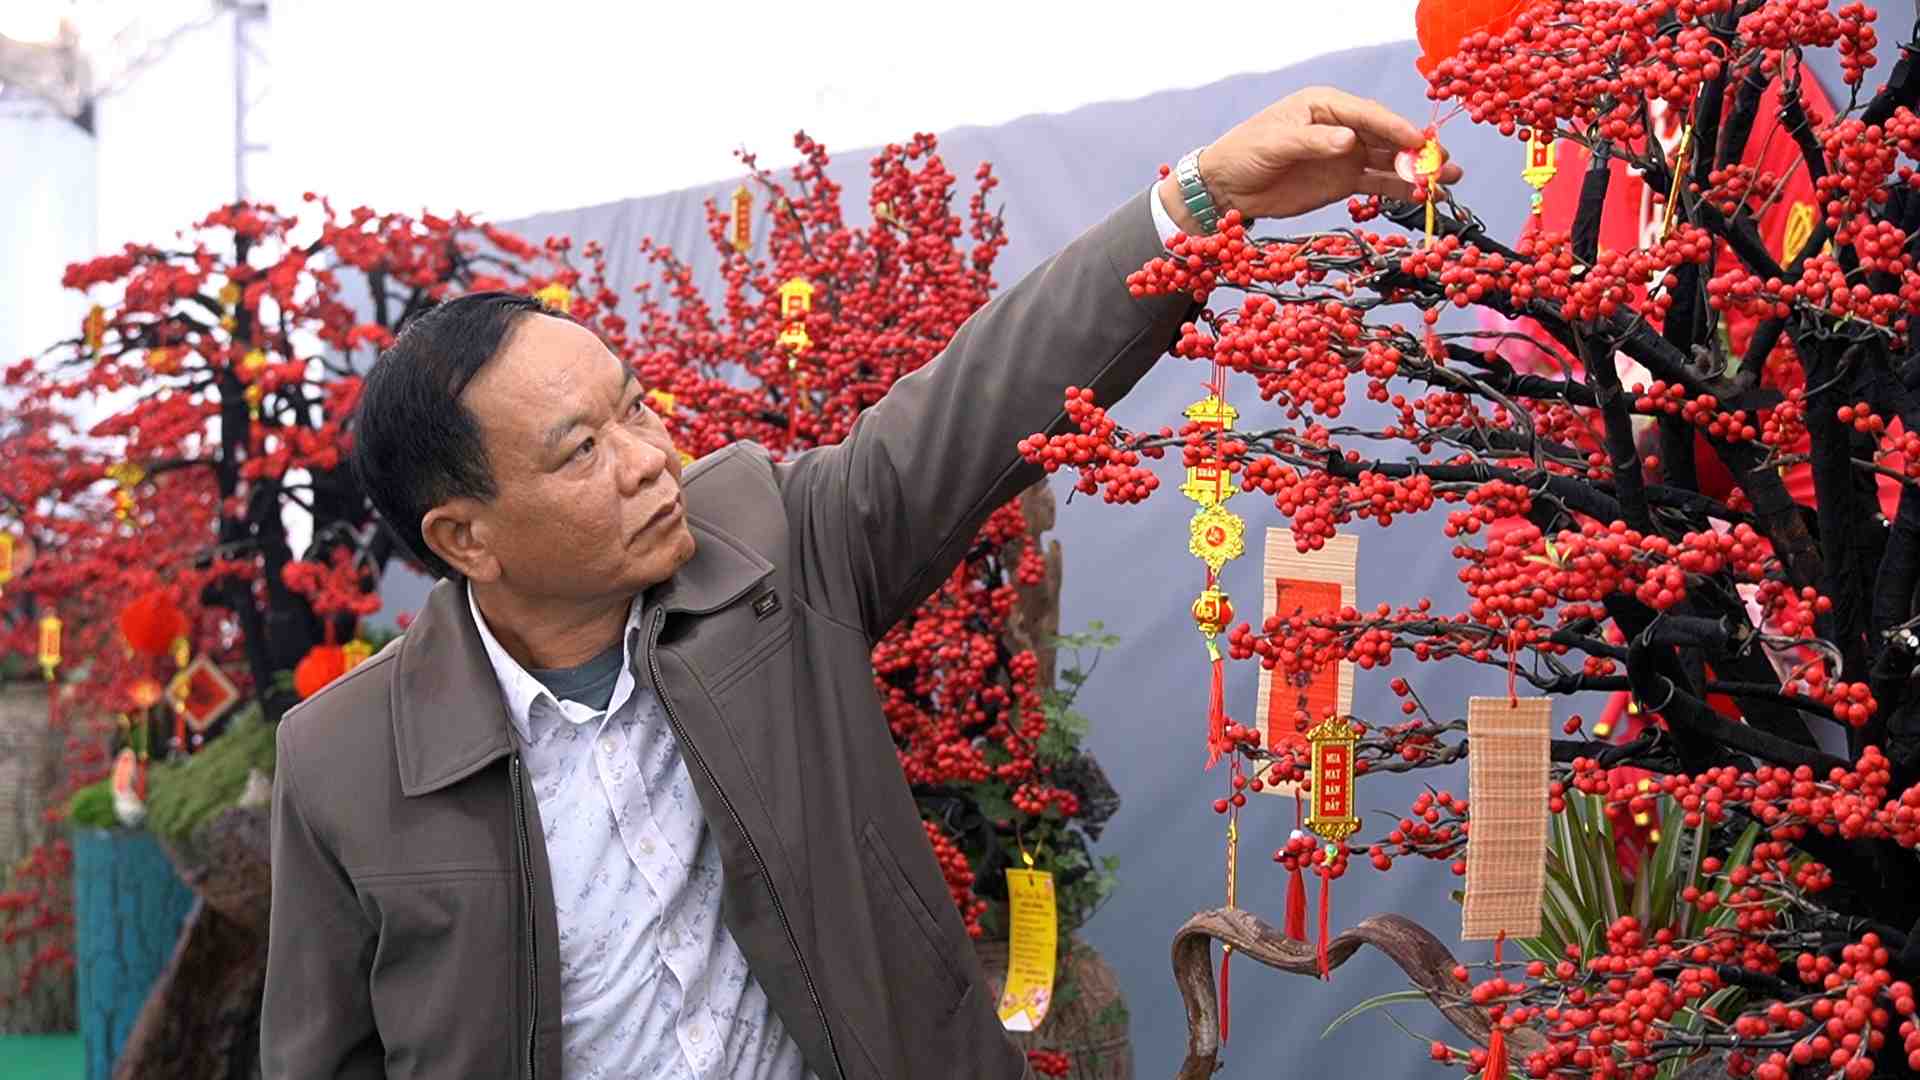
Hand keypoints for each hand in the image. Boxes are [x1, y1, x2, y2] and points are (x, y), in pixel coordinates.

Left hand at [1156, 86, 1464, 230]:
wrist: (1227, 186)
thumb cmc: (1245, 152)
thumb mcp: (1275, 143)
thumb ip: (1314, 143)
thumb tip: (1350, 140)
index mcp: (1325, 105)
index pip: (1368, 115)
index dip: (1396, 128)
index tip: (1420, 143)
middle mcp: (1343, 126)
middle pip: (1387, 136)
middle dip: (1418, 150)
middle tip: (1446, 163)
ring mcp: (1346, 154)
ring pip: (1389, 161)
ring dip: (1417, 171)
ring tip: (1448, 181)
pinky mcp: (1344, 180)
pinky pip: (1377, 183)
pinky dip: (1399, 189)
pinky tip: (1421, 196)